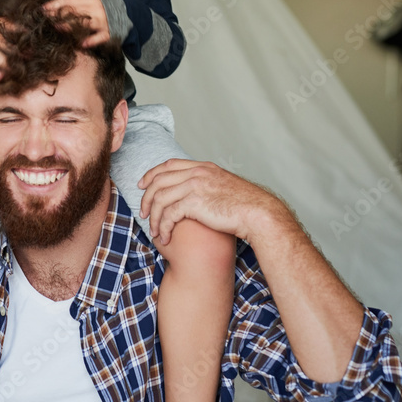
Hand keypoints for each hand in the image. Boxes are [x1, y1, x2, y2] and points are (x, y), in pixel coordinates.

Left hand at [43, 0, 109, 46]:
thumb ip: (75, 4)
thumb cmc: (101, 7)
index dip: (56, 4)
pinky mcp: (109, 33)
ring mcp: (104, 21)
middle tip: (47, 19)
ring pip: (85, 24)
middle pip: (75, 12)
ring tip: (59, 28)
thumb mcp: (90, 1)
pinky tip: (82, 44)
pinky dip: (91, 41)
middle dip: (59, 15)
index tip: (44, 8)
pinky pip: (99, 37)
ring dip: (71, 26)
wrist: (125, 11)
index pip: (71, 0)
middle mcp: (97, 9)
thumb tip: (52, 9)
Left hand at [138, 159, 279, 245]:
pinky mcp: (194, 203)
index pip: (169, 165)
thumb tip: (197, 193)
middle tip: (143, 212)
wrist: (258, 213)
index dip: (152, 174)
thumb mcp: (224, 187)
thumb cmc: (245, 206)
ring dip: (154, 216)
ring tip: (154, 230)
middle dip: (147, 197)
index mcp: (203, 167)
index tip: (142, 185)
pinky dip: (163, 227)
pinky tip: (165, 237)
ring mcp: (195, 186)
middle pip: (159, 180)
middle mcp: (197, 173)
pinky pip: (169, 214)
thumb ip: (208, 185)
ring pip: (161, 198)